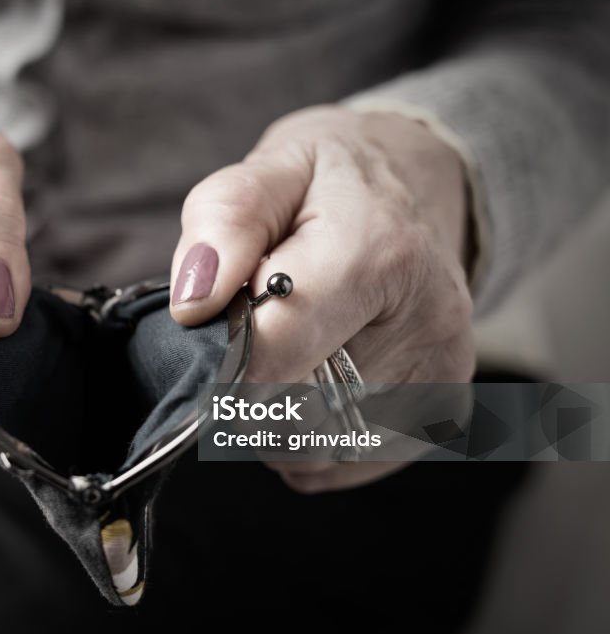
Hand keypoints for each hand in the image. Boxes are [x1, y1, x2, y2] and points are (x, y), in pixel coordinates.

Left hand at [170, 105, 472, 490]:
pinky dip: (305, 436)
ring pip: (309, 447)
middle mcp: (428, 324)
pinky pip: (337, 463)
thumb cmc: (330, 183)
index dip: (221, 354)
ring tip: (287, 348)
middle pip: (286, 408)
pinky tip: (312, 379)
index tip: (213, 331)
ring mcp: (442, 378)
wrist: (414, 191)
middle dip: (244, 380)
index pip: (272, 352)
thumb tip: (192, 305)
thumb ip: (225, 225)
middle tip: (253, 327)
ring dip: (271, 413)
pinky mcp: (440, 417)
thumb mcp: (269, 170)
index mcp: (379, 253)